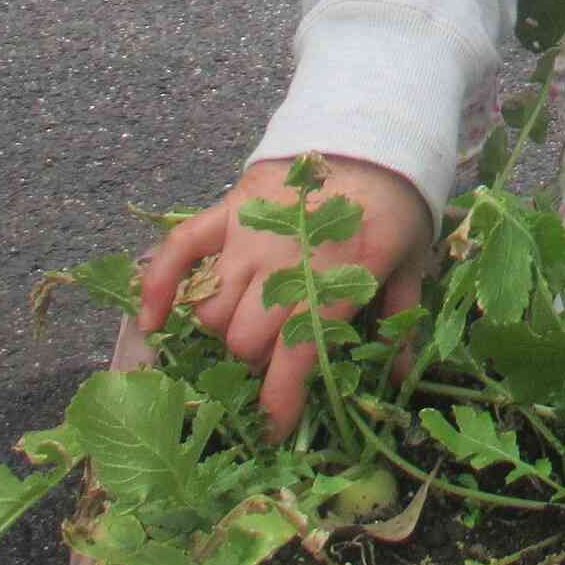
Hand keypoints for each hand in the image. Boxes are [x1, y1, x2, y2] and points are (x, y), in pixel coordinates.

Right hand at [135, 153, 435, 441]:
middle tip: (271, 361)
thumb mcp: (412, 262)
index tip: (271, 432)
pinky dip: (156, 287)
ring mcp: (248, 235)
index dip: (277, 403)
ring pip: (209, 308)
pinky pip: (177, 250)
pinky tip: (152, 323)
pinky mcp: (226, 210)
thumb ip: (400, 320)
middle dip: (252, 364)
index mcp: (333, 280)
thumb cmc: (394, 204)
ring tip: (243, 327)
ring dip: (221, 330)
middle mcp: (282, 263)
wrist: (370, 133)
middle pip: (241, 340)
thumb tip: (395, 379)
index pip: (293, 357)